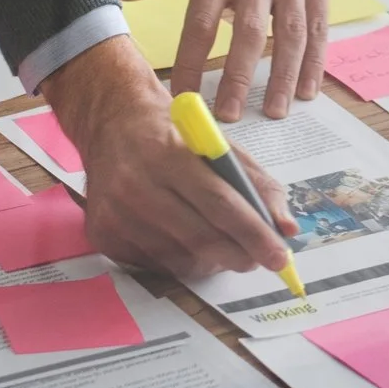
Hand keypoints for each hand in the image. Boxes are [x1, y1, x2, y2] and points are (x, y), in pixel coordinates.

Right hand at [40, 40, 300, 276]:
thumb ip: (256, 183)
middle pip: (200, 238)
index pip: (219, 203)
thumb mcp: (217, 143)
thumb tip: (286, 228)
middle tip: (260, 259)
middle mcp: (136, 184)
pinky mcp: (102, 233)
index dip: (254, 234)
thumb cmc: (172, 133)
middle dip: (240, 255)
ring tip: (224, 247)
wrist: (110, 122)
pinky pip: (154, 265)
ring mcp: (115, 213)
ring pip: (179, 258)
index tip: (280, 255)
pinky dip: (181, 261)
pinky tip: (186, 242)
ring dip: (212, 262)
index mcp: (167, 154)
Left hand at [113, 0, 327, 120]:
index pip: (200, 23)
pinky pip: (319, 22)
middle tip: (226, 116)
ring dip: (282, 76)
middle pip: (247, 35)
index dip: (189, 62)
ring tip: (273, 111)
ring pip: (290, 34)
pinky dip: (316, 57)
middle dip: (236, 79)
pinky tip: (307, 86)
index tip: (179, 95)